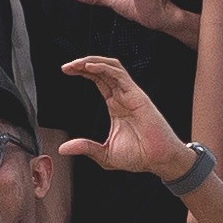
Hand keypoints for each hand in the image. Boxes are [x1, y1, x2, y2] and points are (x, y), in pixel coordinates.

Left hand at [57, 54, 189, 179]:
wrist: (158, 161)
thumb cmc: (138, 156)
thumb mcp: (104, 154)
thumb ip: (85, 148)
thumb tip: (64, 148)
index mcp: (115, 105)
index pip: (99, 80)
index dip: (84, 72)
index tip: (66, 71)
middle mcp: (123, 97)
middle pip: (103, 70)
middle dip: (84, 64)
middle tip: (66, 66)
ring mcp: (131, 95)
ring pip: (112, 68)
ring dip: (92, 61)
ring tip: (75, 64)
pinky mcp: (137, 96)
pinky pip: (120, 76)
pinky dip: (104, 68)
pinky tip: (89, 68)